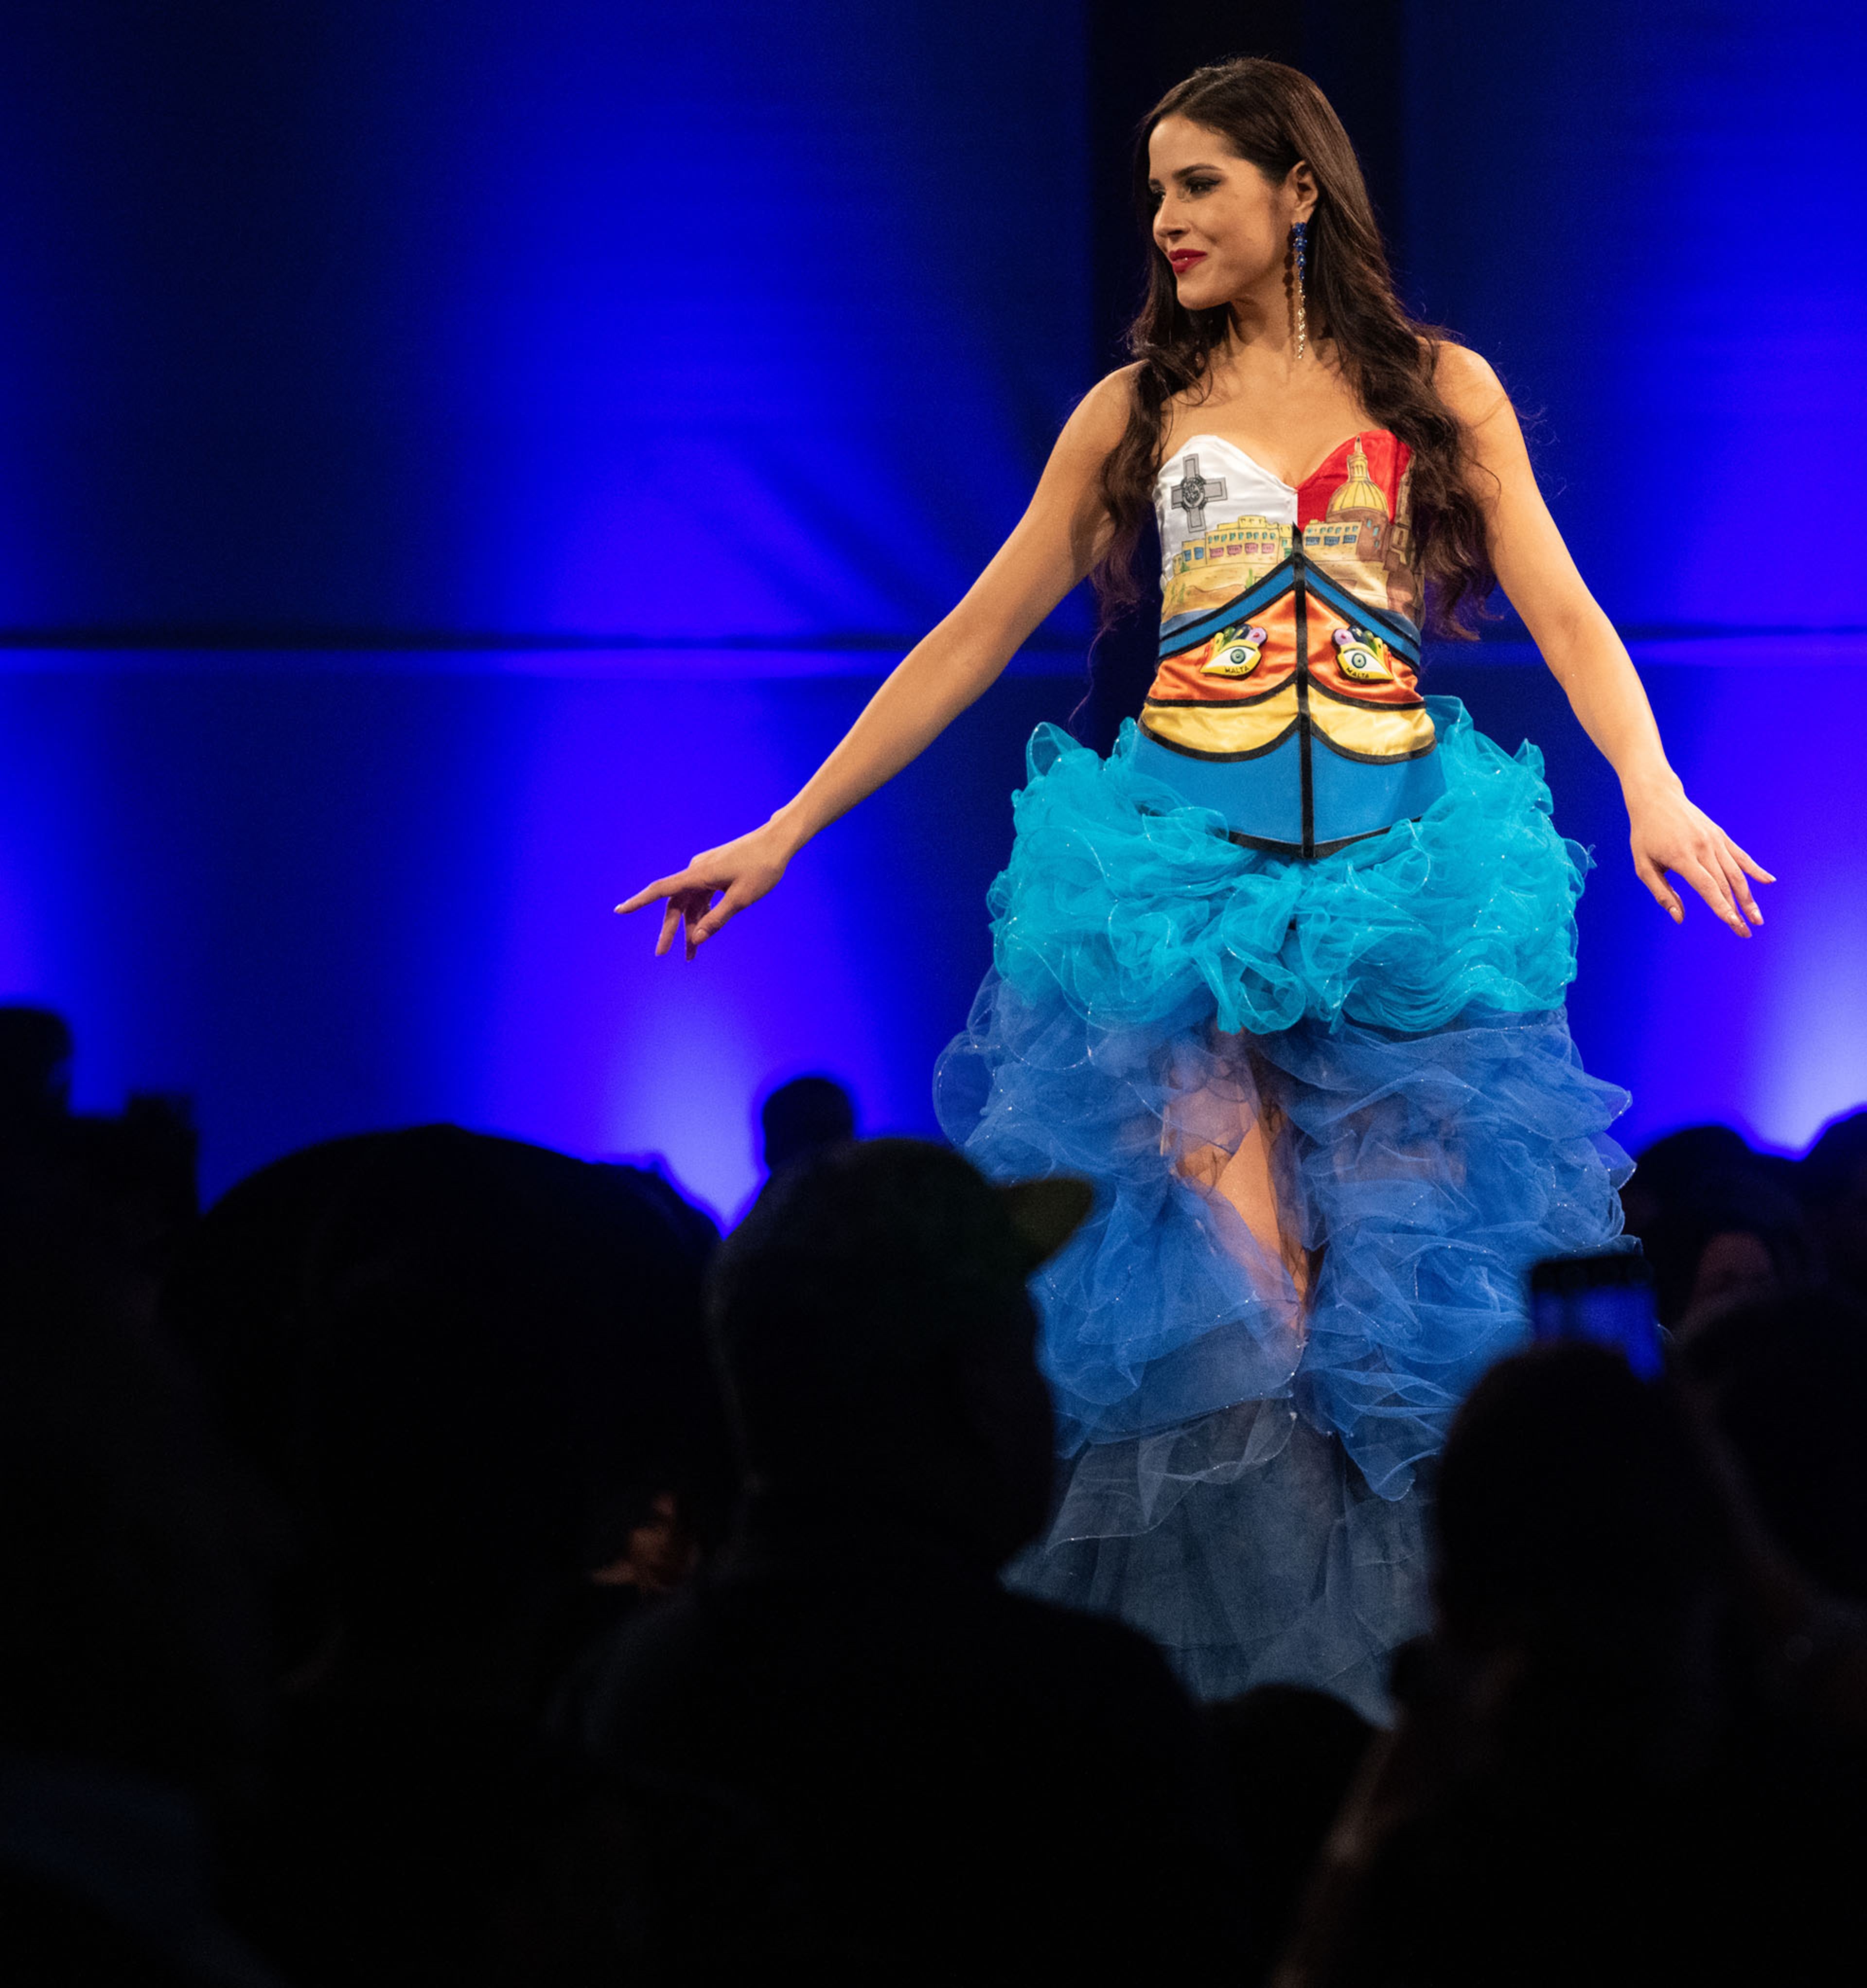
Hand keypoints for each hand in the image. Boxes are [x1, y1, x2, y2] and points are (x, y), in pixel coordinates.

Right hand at [615, 821, 795, 959]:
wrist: (777, 841)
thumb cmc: (762, 868)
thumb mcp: (741, 898)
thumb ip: (717, 919)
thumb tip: (697, 939)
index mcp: (699, 874)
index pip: (661, 890)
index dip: (638, 902)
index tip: (619, 910)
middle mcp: (697, 871)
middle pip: (675, 903)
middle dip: (670, 929)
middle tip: (661, 953)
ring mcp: (705, 871)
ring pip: (690, 903)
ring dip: (690, 927)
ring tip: (691, 955)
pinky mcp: (715, 872)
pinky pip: (701, 896)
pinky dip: (702, 914)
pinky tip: (703, 932)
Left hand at [1627, 783, 1773, 937]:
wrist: (1657, 798)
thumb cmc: (1646, 835)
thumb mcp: (1643, 866)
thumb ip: (1661, 893)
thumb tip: (1679, 918)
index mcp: (1682, 857)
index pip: (1707, 887)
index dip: (1722, 908)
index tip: (1734, 924)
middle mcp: (1703, 848)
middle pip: (1725, 884)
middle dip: (1737, 910)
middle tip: (1746, 932)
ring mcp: (1714, 841)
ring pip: (1736, 873)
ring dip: (1748, 896)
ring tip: (1757, 917)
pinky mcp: (1720, 835)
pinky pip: (1740, 855)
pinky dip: (1754, 869)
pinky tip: (1768, 881)